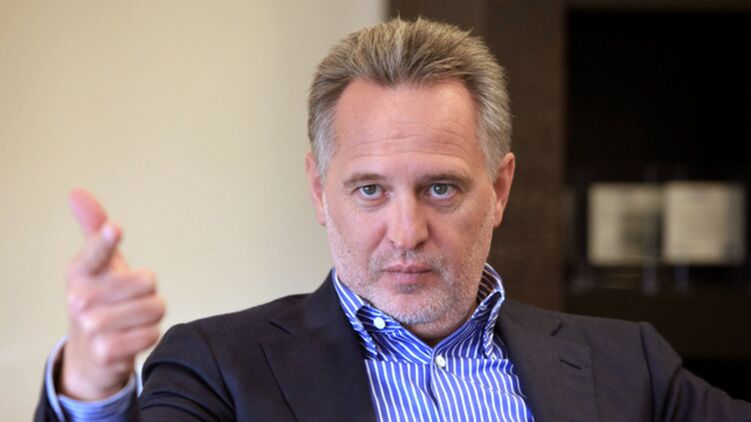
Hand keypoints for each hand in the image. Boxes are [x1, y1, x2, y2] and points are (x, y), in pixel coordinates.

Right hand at [60, 189, 164, 399]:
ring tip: (132, 318)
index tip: (114, 229)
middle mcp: (80, 298)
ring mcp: (91, 326)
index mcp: (80, 271)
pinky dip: (150, 334)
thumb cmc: (101, 299)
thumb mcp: (98, 265)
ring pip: (154, 308)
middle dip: (149, 291)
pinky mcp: (106, 351)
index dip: (106, 241)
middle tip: (130, 300)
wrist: (90, 355)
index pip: (96, 252)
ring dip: (152, 314)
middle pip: (147, 282)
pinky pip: (153, 333)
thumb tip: (76, 192)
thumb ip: (94, 229)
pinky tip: (132, 337)